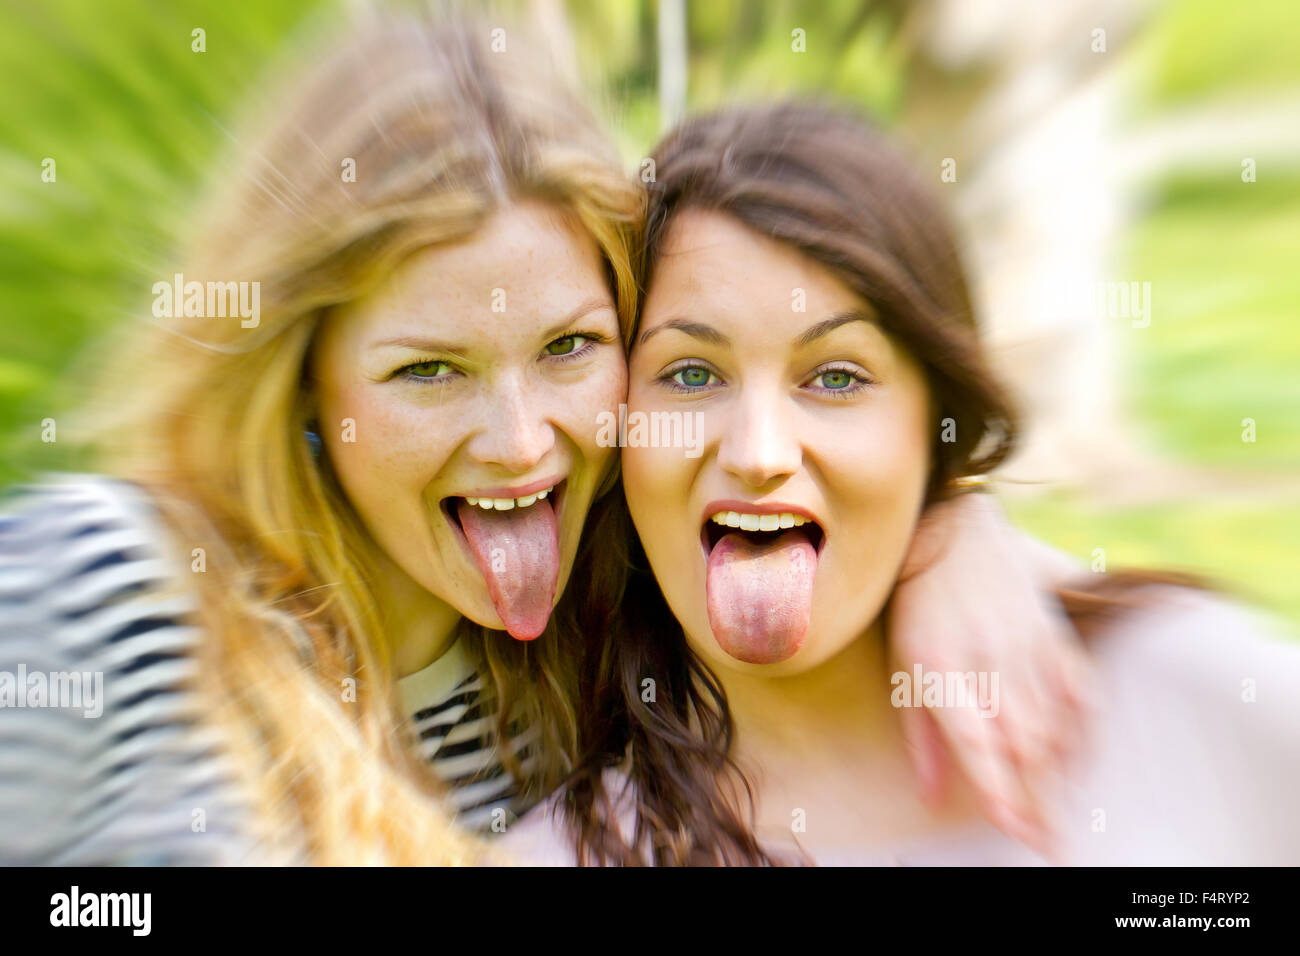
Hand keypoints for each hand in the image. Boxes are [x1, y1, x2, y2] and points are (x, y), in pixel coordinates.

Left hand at [887, 491, 1094, 857]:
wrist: (951, 531)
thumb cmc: (917, 606)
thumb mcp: (903, 665)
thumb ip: (921, 734)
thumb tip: (932, 797)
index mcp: (941, 668)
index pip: (978, 744)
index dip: (1000, 791)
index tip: (1017, 830)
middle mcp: (987, 660)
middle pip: (1022, 747)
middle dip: (1038, 802)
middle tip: (1049, 845)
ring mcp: (1025, 646)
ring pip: (1053, 725)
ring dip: (1059, 776)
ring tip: (1061, 815)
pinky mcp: (1052, 634)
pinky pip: (1078, 691)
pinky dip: (1081, 731)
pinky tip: (1077, 760)